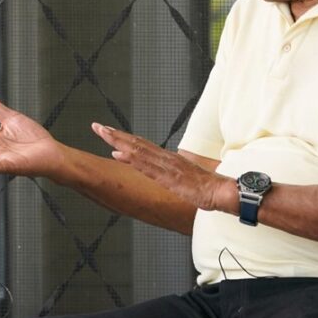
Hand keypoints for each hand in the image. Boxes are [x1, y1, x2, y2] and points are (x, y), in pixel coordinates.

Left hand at [92, 123, 230, 211]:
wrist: (222, 191)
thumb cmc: (207, 187)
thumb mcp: (186, 180)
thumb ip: (175, 176)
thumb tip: (167, 177)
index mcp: (168, 158)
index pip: (142, 145)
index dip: (124, 138)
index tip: (109, 131)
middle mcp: (165, 158)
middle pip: (136, 142)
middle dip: (114, 134)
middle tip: (96, 126)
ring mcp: (166, 166)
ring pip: (137, 150)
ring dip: (118, 141)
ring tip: (102, 133)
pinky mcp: (168, 177)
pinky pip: (145, 166)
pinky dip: (130, 158)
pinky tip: (118, 153)